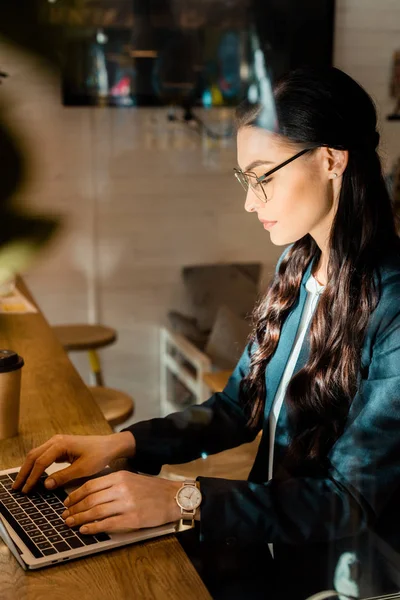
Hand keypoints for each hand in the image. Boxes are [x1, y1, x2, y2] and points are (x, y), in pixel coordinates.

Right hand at [12, 432, 135, 493]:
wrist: (110, 446)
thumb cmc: (99, 455)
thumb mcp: (82, 469)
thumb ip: (63, 477)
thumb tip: (45, 485)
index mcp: (61, 444)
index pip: (40, 462)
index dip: (32, 477)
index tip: (26, 490)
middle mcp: (56, 440)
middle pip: (33, 456)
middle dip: (24, 472)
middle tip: (17, 488)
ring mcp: (57, 442)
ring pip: (36, 455)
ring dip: (28, 468)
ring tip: (22, 483)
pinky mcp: (60, 446)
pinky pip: (43, 455)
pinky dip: (36, 465)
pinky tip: (34, 476)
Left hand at [60, 470, 181, 534]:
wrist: (173, 498)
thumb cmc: (152, 489)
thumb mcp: (131, 479)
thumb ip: (112, 484)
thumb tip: (89, 494)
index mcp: (120, 477)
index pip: (90, 486)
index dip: (75, 495)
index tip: (67, 502)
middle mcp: (122, 489)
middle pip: (90, 499)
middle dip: (74, 509)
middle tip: (65, 516)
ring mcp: (127, 504)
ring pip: (95, 512)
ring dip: (80, 519)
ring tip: (71, 523)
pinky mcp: (132, 520)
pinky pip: (107, 524)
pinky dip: (93, 528)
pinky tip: (85, 530)